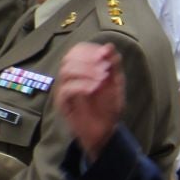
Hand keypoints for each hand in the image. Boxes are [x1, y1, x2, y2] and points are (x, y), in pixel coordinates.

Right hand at [53, 42, 124, 159]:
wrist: (105, 132)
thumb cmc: (108, 108)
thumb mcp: (116, 85)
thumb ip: (113, 66)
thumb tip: (109, 46)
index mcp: (81, 70)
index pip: (77, 50)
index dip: (89, 50)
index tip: (104, 55)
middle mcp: (70, 78)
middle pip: (69, 58)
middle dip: (88, 60)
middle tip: (105, 69)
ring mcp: (65, 90)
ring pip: (66, 70)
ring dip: (86, 71)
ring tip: (102, 80)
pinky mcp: (63, 103)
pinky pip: (67, 89)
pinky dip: (82, 85)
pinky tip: (94, 89)